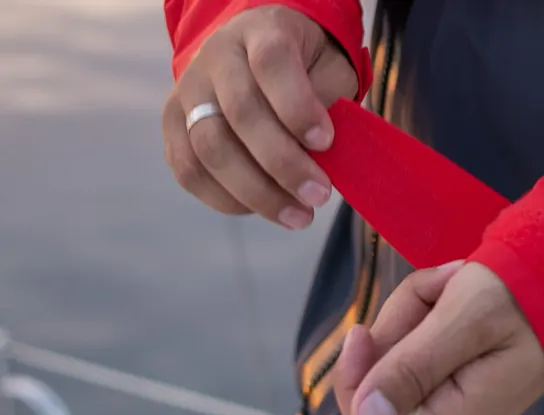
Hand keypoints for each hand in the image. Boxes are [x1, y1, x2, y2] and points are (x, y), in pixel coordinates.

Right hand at [162, 5, 357, 228]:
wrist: (257, 59)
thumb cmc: (305, 72)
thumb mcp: (331, 71)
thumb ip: (330, 103)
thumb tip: (319, 155)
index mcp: (261, 32)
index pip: (272, 63)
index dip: (297, 107)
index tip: (325, 142)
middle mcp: (216, 57)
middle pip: (240, 113)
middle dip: (283, 164)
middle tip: (318, 196)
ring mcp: (188, 92)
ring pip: (210, 149)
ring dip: (258, 193)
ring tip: (299, 216)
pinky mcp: (174, 127)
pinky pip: (190, 172)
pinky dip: (229, 201)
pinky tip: (265, 210)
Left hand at [332, 263, 543, 414]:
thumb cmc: (526, 294)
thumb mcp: (465, 320)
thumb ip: (414, 368)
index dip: (354, 385)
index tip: (364, 333)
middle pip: (381, 388)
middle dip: (392, 331)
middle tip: (433, 290)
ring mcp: (457, 395)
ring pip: (397, 358)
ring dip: (412, 310)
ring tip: (453, 280)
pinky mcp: (461, 372)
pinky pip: (420, 347)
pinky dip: (426, 311)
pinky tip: (456, 288)